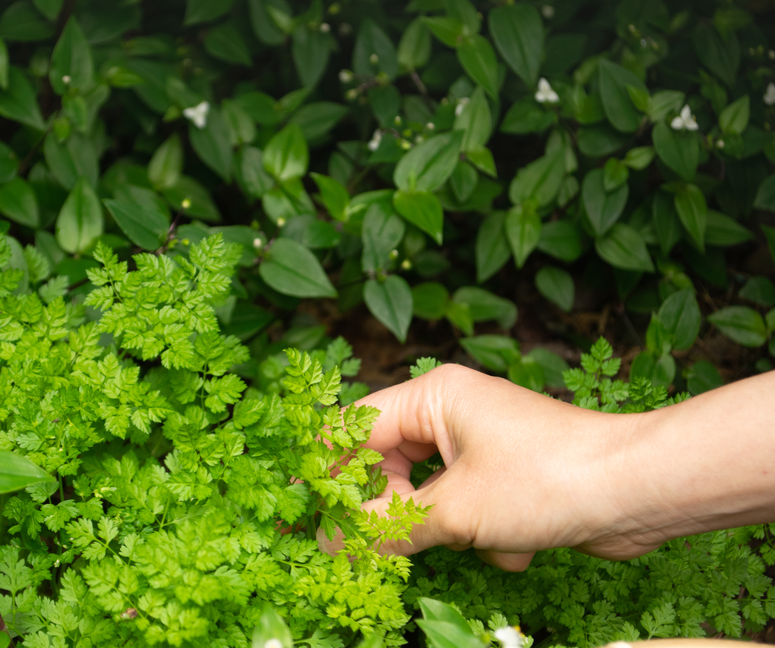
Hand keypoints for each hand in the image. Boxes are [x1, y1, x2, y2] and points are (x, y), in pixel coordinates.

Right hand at [329, 364, 669, 570]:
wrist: (638, 493)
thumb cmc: (545, 479)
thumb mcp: (454, 510)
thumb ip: (385, 528)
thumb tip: (330, 543)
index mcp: (434, 397)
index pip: (356, 427)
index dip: (328, 471)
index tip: (308, 513)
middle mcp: (453, 414)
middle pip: (390, 467)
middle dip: (396, 514)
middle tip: (387, 549)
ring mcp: (480, 447)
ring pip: (428, 497)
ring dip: (448, 531)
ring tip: (474, 539)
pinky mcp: (505, 480)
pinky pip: (466, 511)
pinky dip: (483, 536)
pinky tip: (516, 543)